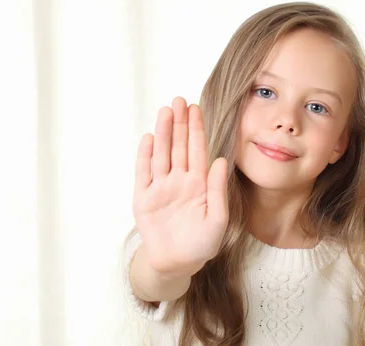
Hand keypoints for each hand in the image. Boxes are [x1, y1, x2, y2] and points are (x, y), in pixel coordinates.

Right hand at [132, 97, 228, 276]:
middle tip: (179, 100)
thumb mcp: (217, 219)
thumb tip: (221, 161)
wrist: (177, 264)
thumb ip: (218, 190)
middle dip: (179, 123)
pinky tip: (148, 138)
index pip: (198, 150)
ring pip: (161, 154)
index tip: (196, 108)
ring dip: (162, 133)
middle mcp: (179, 180)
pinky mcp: (143, 198)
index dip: (196, 129)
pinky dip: (145, 156)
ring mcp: (160, 187)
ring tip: (165, 111)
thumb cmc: (201, 243)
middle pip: (178, 146)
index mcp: (199, 184)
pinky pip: (143, 173)